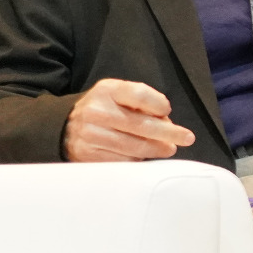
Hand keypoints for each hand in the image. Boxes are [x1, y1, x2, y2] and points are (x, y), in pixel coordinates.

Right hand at [64, 78, 194, 161]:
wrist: (65, 125)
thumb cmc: (104, 109)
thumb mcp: (118, 94)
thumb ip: (142, 101)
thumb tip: (166, 122)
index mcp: (107, 91)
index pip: (140, 95)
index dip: (159, 105)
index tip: (167, 113)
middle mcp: (96, 112)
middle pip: (142, 125)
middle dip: (169, 133)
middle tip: (187, 138)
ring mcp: (90, 135)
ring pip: (135, 147)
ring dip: (157, 150)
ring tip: (168, 148)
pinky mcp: (88, 155)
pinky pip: (123, 162)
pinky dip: (138, 161)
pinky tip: (144, 157)